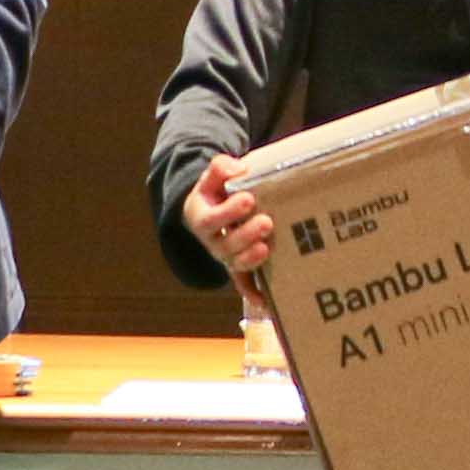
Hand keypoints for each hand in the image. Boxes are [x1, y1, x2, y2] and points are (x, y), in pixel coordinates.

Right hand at [185, 153, 280, 286]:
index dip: (228, 212)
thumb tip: (238, 168)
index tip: (247, 199)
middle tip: (267, 222)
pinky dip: (252, 293)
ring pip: (236, 263)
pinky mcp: (238, 267)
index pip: (211, 219)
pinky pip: (244, 283)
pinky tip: (265, 301)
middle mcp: (212, 241)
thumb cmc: (215, 191)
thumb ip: (220, 168)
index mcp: (202, 218)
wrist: (210, 210)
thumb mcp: (212, 176)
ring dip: (251, 258)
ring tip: (267, 248)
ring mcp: (226, 256)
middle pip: (226, 244)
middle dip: (246, 235)